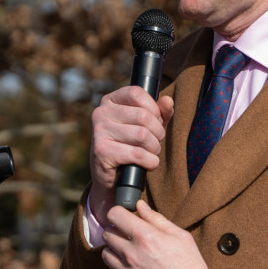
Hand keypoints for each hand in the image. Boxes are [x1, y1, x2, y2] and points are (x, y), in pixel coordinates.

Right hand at [89, 86, 173, 223]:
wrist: (112, 175)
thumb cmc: (131, 144)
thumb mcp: (148, 125)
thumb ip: (160, 112)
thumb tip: (168, 101)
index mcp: (110, 100)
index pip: (136, 93)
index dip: (153, 108)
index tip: (156, 121)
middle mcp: (101, 113)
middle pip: (143, 116)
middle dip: (158, 132)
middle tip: (156, 142)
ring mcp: (99, 132)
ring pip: (142, 135)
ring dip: (155, 148)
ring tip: (152, 153)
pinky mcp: (101, 151)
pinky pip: (137, 154)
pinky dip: (150, 161)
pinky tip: (148, 163)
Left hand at [101, 200, 212, 268]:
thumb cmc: (191, 267)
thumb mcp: (180, 237)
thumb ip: (156, 219)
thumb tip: (140, 206)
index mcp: (145, 237)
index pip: (114, 215)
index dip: (118, 213)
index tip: (125, 217)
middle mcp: (131, 254)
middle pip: (107, 234)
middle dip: (116, 231)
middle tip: (129, 236)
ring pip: (106, 254)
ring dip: (115, 251)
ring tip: (131, 254)